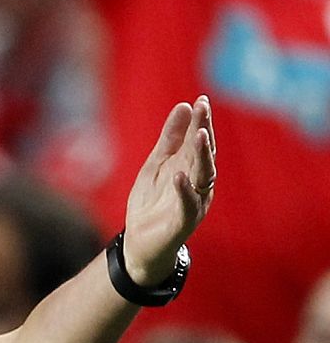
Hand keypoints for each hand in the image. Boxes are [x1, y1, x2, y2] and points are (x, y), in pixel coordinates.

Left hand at [121, 95, 215, 283]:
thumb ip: (169, 139)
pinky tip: (179, 176)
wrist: (139, 243)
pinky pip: (188, 205)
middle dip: (204, 130)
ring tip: (199, 135)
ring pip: (203, 176)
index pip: (199, 140)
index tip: (200, 100)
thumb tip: (183, 106)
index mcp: (191, 167)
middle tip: (203, 108)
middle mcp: (198, 183)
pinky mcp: (184, 222)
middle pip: (204, 153)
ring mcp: (194, 202)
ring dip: (202, 155)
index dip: (201, 121)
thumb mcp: (156, 165)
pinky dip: (185, 190)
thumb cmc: (151, 202)